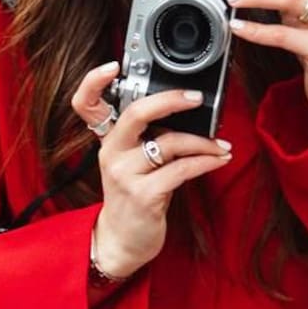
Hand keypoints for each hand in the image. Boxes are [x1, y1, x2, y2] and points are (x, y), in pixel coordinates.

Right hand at [70, 62, 232, 277]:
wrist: (122, 242)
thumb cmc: (133, 196)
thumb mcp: (130, 162)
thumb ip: (146, 137)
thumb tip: (184, 112)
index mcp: (107, 141)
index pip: (86, 105)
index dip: (94, 82)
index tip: (112, 66)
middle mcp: (111, 154)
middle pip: (135, 114)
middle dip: (170, 100)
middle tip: (196, 98)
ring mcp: (125, 175)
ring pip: (169, 143)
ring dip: (203, 142)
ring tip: (220, 145)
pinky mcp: (145, 196)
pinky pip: (182, 169)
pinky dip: (206, 161)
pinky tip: (219, 159)